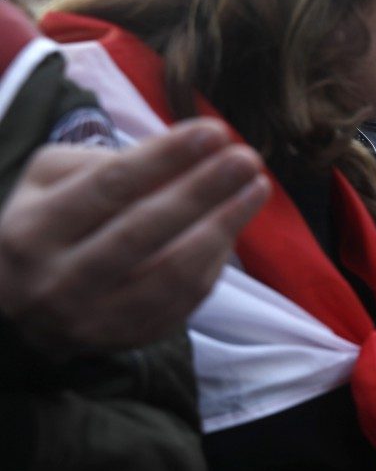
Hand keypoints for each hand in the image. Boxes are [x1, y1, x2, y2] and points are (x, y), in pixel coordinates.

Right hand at [0, 118, 267, 355]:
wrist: (20, 304)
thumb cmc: (48, 223)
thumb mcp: (51, 181)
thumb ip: (106, 162)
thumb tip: (181, 152)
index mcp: (29, 231)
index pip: (107, 188)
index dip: (164, 158)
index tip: (213, 132)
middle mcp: (58, 281)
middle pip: (143, 231)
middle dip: (203, 190)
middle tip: (246, 158)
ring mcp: (95, 318)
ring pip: (173, 273)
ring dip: (223, 226)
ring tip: (256, 188)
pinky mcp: (129, 339)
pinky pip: (186, 298)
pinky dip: (216, 260)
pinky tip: (234, 225)